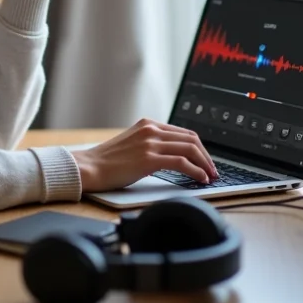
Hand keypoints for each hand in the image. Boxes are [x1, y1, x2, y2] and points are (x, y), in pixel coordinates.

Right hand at [70, 119, 218, 192]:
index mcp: (148, 124)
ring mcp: (150, 143)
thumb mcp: (132, 144)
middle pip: (191, 139)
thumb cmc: (107, 161)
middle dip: (206, 156)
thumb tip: (172, 156)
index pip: (183, 132)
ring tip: (210, 176)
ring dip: (205, 164)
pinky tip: (200, 178)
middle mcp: (151, 130)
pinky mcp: (149, 159)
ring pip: (190, 148)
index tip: (205, 160)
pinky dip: (196, 170)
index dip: (199, 147)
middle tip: (212, 170)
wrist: (89, 167)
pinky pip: (182, 162)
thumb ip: (151, 144)